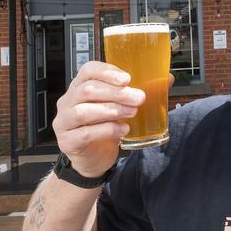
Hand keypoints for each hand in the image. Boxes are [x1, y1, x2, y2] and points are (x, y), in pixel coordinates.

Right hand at [52, 61, 142, 177]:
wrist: (93, 159)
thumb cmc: (105, 128)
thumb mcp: (120, 107)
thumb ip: (138, 92)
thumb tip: (166, 79)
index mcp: (79, 87)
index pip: (88, 70)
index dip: (107, 72)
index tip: (127, 79)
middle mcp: (68, 102)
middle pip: (88, 90)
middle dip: (116, 93)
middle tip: (138, 98)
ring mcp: (64, 122)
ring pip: (84, 111)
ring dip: (112, 110)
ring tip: (132, 113)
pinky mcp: (67, 141)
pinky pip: (85, 133)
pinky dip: (107, 130)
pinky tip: (123, 130)